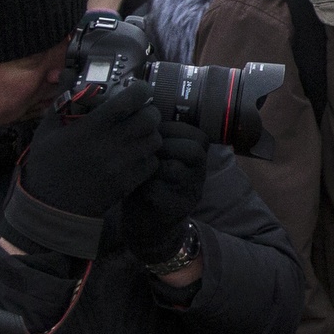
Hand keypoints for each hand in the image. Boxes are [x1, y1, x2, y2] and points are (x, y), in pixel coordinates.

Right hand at [19, 79, 160, 225]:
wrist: (51, 208)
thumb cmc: (46, 166)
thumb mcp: (48, 130)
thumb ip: (62, 100)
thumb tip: (68, 72)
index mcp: (91, 128)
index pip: (130, 100)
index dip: (139, 89)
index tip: (137, 89)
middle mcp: (111, 144)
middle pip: (150, 118)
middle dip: (149, 111)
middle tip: (140, 111)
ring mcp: (123, 165)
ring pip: (155, 140)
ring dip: (150, 133)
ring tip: (138, 133)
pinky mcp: (128, 182)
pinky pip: (152, 163)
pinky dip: (149, 156)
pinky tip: (136, 154)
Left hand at [121, 111, 209, 265]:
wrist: (148, 227)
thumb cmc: (148, 184)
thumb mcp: (156, 158)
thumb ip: (156, 138)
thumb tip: (139, 106)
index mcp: (196, 158)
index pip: (196, 133)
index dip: (172, 127)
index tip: (151, 129)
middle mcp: (199, 174)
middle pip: (194, 148)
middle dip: (164, 142)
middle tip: (144, 147)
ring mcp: (189, 193)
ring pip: (177, 169)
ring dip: (154, 162)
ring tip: (140, 164)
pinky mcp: (175, 210)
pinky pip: (159, 192)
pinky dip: (143, 184)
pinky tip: (135, 184)